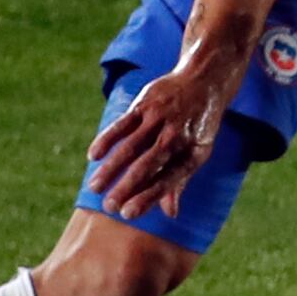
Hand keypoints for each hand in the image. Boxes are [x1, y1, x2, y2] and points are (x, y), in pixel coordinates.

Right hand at [85, 58, 236, 220]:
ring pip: (131, 146)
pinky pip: (122, 124)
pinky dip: (107, 139)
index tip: (128, 213)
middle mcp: (177, 136)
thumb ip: (179, 181)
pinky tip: (93, 156)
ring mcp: (160, 119)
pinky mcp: (145, 104)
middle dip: (127, 187)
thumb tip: (171, 214)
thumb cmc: (197, 126)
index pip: (169, 180)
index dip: (148, 197)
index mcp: (193, 153)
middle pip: (148, 165)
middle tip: (108, 206)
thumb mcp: (197, 152)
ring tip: (94, 187)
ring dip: (111, 168)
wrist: (203, 81)